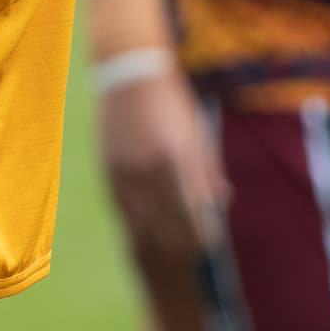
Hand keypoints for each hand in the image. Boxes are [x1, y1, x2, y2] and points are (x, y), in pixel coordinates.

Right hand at [99, 69, 221, 264]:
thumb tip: (222, 200)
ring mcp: (124, 172)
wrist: (129, 75)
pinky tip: (144, 230)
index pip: (191, 212)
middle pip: (165, 223)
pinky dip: (135, 222)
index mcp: (176, 159)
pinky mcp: (108, 171)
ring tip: (169, 251)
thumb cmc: (171, 101)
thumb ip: (208, 169)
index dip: (199, 234)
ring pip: (140, 221)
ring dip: (156, 240)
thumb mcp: (196, 132)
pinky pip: (122, 208)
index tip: (208, 245)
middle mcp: (149, 170)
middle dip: (179, 244)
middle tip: (191, 255)